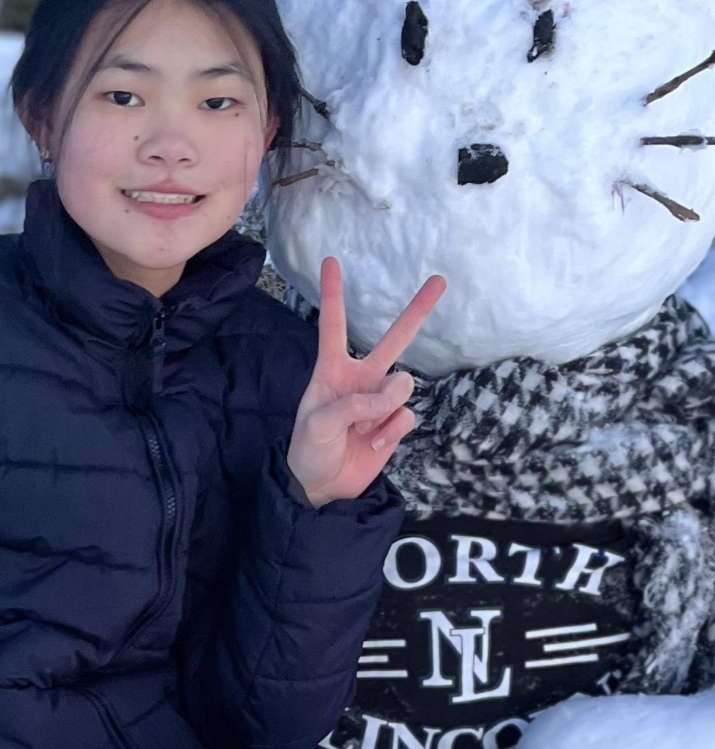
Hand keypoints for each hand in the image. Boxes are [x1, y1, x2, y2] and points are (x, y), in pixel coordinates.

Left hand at [287, 257, 446, 507]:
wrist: (322, 488)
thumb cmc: (309, 450)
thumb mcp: (317, 424)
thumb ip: (353, 404)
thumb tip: (393, 396)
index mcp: (332, 370)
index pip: (334, 325)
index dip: (332, 294)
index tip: (331, 260)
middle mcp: (361, 379)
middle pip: (394, 339)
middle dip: (417, 310)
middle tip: (440, 280)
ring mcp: (381, 401)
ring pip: (403, 386)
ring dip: (384, 408)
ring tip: (362, 430)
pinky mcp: (395, 424)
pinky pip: (406, 418)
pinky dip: (391, 433)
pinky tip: (373, 443)